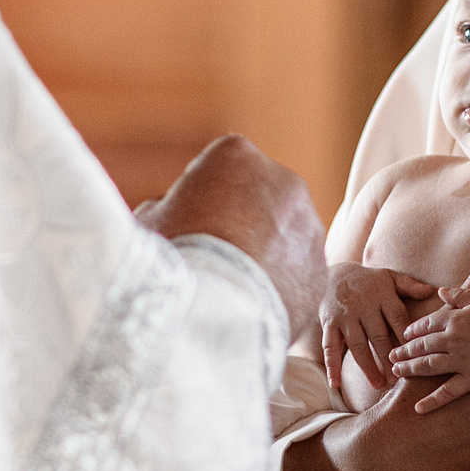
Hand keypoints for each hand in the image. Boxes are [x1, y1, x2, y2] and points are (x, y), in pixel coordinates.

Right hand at [141, 135, 326, 339]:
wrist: (210, 315)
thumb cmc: (171, 257)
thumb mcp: (150, 220)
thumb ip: (170, 206)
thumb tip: (173, 210)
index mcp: (238, 155)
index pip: (221, 167)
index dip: (201, 196)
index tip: (187, 223)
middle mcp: (284, 181)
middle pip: (260, 198)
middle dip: (242, 221)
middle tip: (211, 257)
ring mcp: (309, 228)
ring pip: (284, 238)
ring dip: (265, 255)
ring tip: (230, 288)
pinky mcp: (319, 272)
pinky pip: (296, 276)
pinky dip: (279, 288)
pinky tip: (249, 307)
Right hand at [321, 263, 436, 395]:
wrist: (331, 273)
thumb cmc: (368, 280)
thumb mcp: (389, 277)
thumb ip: (409, 286)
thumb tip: (432, 291)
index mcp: (382, 296)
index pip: (398, 318)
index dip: (406, 338)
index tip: (416, 356)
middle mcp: (363, 307)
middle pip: (379, 336)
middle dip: (389, 358)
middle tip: (399, 379)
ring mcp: (345, 317)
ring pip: (357, 345)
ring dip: (368, 367)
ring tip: (378, 385)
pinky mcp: (329, 324)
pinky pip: (329, 346)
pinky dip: (331, 366)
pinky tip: (335, 383)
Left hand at [388, 229, 469, 410]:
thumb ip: (458, 294)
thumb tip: (439, 291)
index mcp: (453, 320)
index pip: (425, 325)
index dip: (412, 330)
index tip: (403, 335)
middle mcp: (452, 341)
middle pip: (421, 346)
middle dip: (404, 351)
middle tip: (391, 355)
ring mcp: (460, 362)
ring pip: (427, 366)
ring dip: (409, 369)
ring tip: (397, 371)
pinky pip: (448, 392)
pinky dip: (433, 401)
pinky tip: (418, 408)